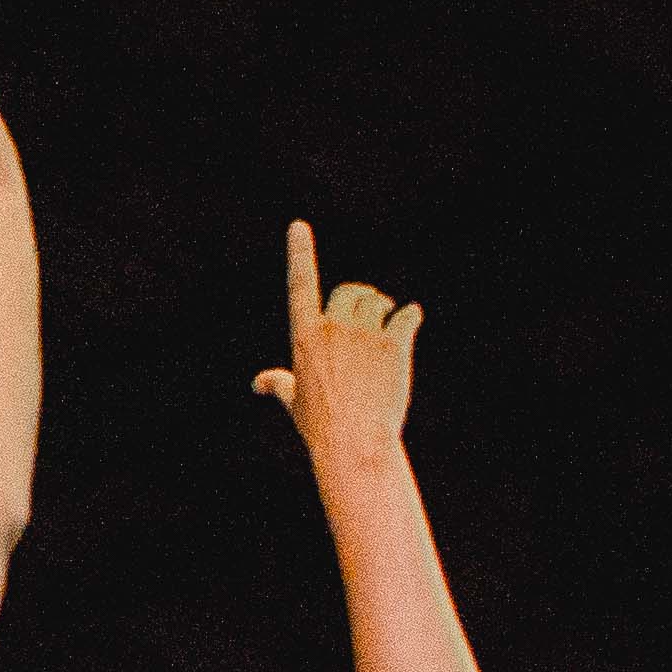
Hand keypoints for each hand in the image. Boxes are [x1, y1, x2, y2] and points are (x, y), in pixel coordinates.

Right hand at [255, 221, 420, 478]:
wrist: (354, 444)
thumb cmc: (321, 426)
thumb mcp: (295, 401)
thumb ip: (279, 383)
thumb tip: (259, 383)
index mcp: (305, 337)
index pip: (300, 285)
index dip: (299, 253)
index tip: (298, 226)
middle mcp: (334, 328)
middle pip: (350, 291)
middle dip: (362, 297)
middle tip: (374, 309)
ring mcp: (365, 336)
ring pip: (378, 303)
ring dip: (385, 307)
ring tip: (390, 320)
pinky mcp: (394, 346)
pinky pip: (407, 317)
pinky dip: (411, 316)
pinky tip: (412, 320)